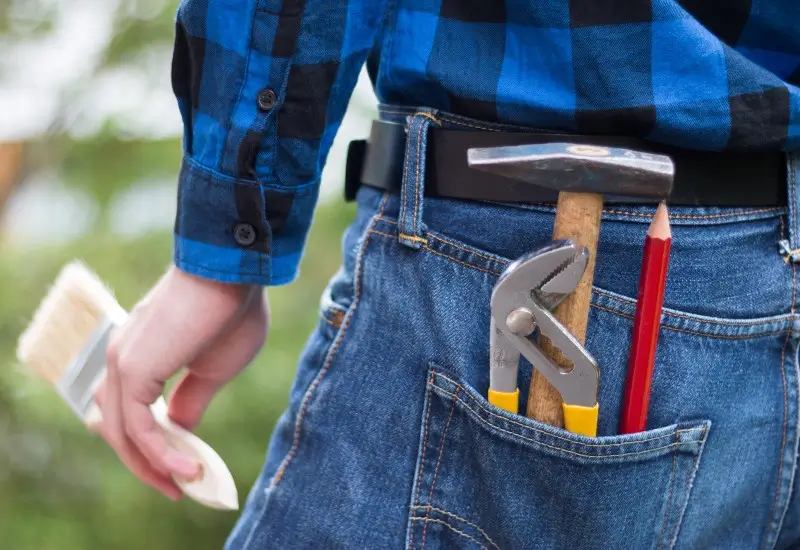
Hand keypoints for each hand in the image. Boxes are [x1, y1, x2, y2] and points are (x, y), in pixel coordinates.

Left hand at [93, 265, 268, 499]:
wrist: (233, 271)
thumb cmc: (233, 310)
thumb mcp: (215, 369)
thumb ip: (193, 399)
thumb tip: (180, 431)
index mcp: (139, 355)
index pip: (131, 412)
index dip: (155, 445)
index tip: (185, 469)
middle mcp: (121, 359)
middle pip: (120, 428)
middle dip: (149, 464)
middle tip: (179, 487)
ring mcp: (122, 363)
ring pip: (124, 434)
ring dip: (151, 465)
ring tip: (183, 483)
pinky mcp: (133, 370)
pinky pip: (139, 429)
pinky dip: (160, 454)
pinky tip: (187, 467)